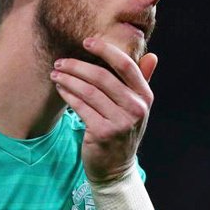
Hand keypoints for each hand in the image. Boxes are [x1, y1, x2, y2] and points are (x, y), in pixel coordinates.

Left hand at [49, 37, 157, 183]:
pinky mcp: (102, 133)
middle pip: (102, 77)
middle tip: (60, 61)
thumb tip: (153, 56)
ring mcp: (120, 122)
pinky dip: (68, 95)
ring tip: (56, 74)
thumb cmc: (123, 131)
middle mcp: (136, 108)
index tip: (87, 41)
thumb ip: (142, 81)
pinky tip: (60, 89)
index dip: (105, 50)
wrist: (116, 168)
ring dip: (68, 79)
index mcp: (145, 96)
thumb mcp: (136, 108)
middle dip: (77, 66)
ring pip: (88, 91)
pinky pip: (80, 107)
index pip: (126, 65)